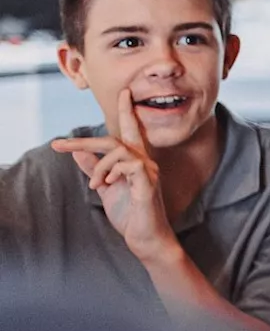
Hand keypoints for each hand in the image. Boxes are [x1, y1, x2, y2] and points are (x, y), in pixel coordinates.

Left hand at [51, 89, 176, 262]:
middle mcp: (145, 162)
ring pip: (119, 150)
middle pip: (114, 139)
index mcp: (136, 161)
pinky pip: (129, 165)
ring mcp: (148, 172)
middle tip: (59, 145)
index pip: (132, 130)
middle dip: (84, 141)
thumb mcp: (105, 187)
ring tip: (94, 184)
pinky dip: (112, 172)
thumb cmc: (130, 214)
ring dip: (99, 166)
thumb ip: (93, 168)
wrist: (145, 238)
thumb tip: (77, 152)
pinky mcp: (147, 184)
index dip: (127, 111)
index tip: (124, 92)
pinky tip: (106, 184)